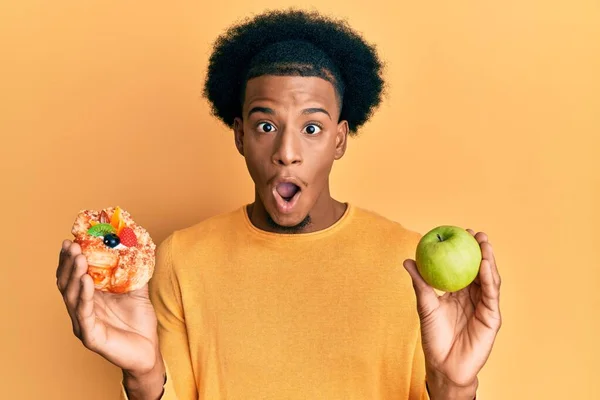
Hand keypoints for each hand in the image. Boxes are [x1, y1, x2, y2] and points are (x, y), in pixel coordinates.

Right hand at [56, 239, 160, 375]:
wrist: (149, 351)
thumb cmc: (139, 323)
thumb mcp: (137, 292)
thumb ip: (134, 272)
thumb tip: (138, 247)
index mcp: (89, 299)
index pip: (73, 276)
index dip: (70, 259)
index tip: (71, 240)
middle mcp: (82, 311)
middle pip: (67, 284)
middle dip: (68, 263)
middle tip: (72, 245)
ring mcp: (83, 324)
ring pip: (72, 297)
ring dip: (75, 275)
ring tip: (79, 258)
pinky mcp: (91, 337)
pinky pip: (84, 314)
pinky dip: (84, 296)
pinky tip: (86, 280)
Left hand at [403, 230, 501, 389]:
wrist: (444, 364)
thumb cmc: (433, 337)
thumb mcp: (425, 306)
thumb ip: (420, 283)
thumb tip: (408, 260)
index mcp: (459, 293)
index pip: (464, 267)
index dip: (464, 250)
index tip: (461, 233)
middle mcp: (474, 297)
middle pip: (480, 269)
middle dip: (481, 250)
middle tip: (476, 233)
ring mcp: (485, 306)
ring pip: (489, 279)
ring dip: (488, 260)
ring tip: (484, 244)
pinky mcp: (492, 317)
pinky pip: (491, 294)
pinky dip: (489, 278)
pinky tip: (485, 265)